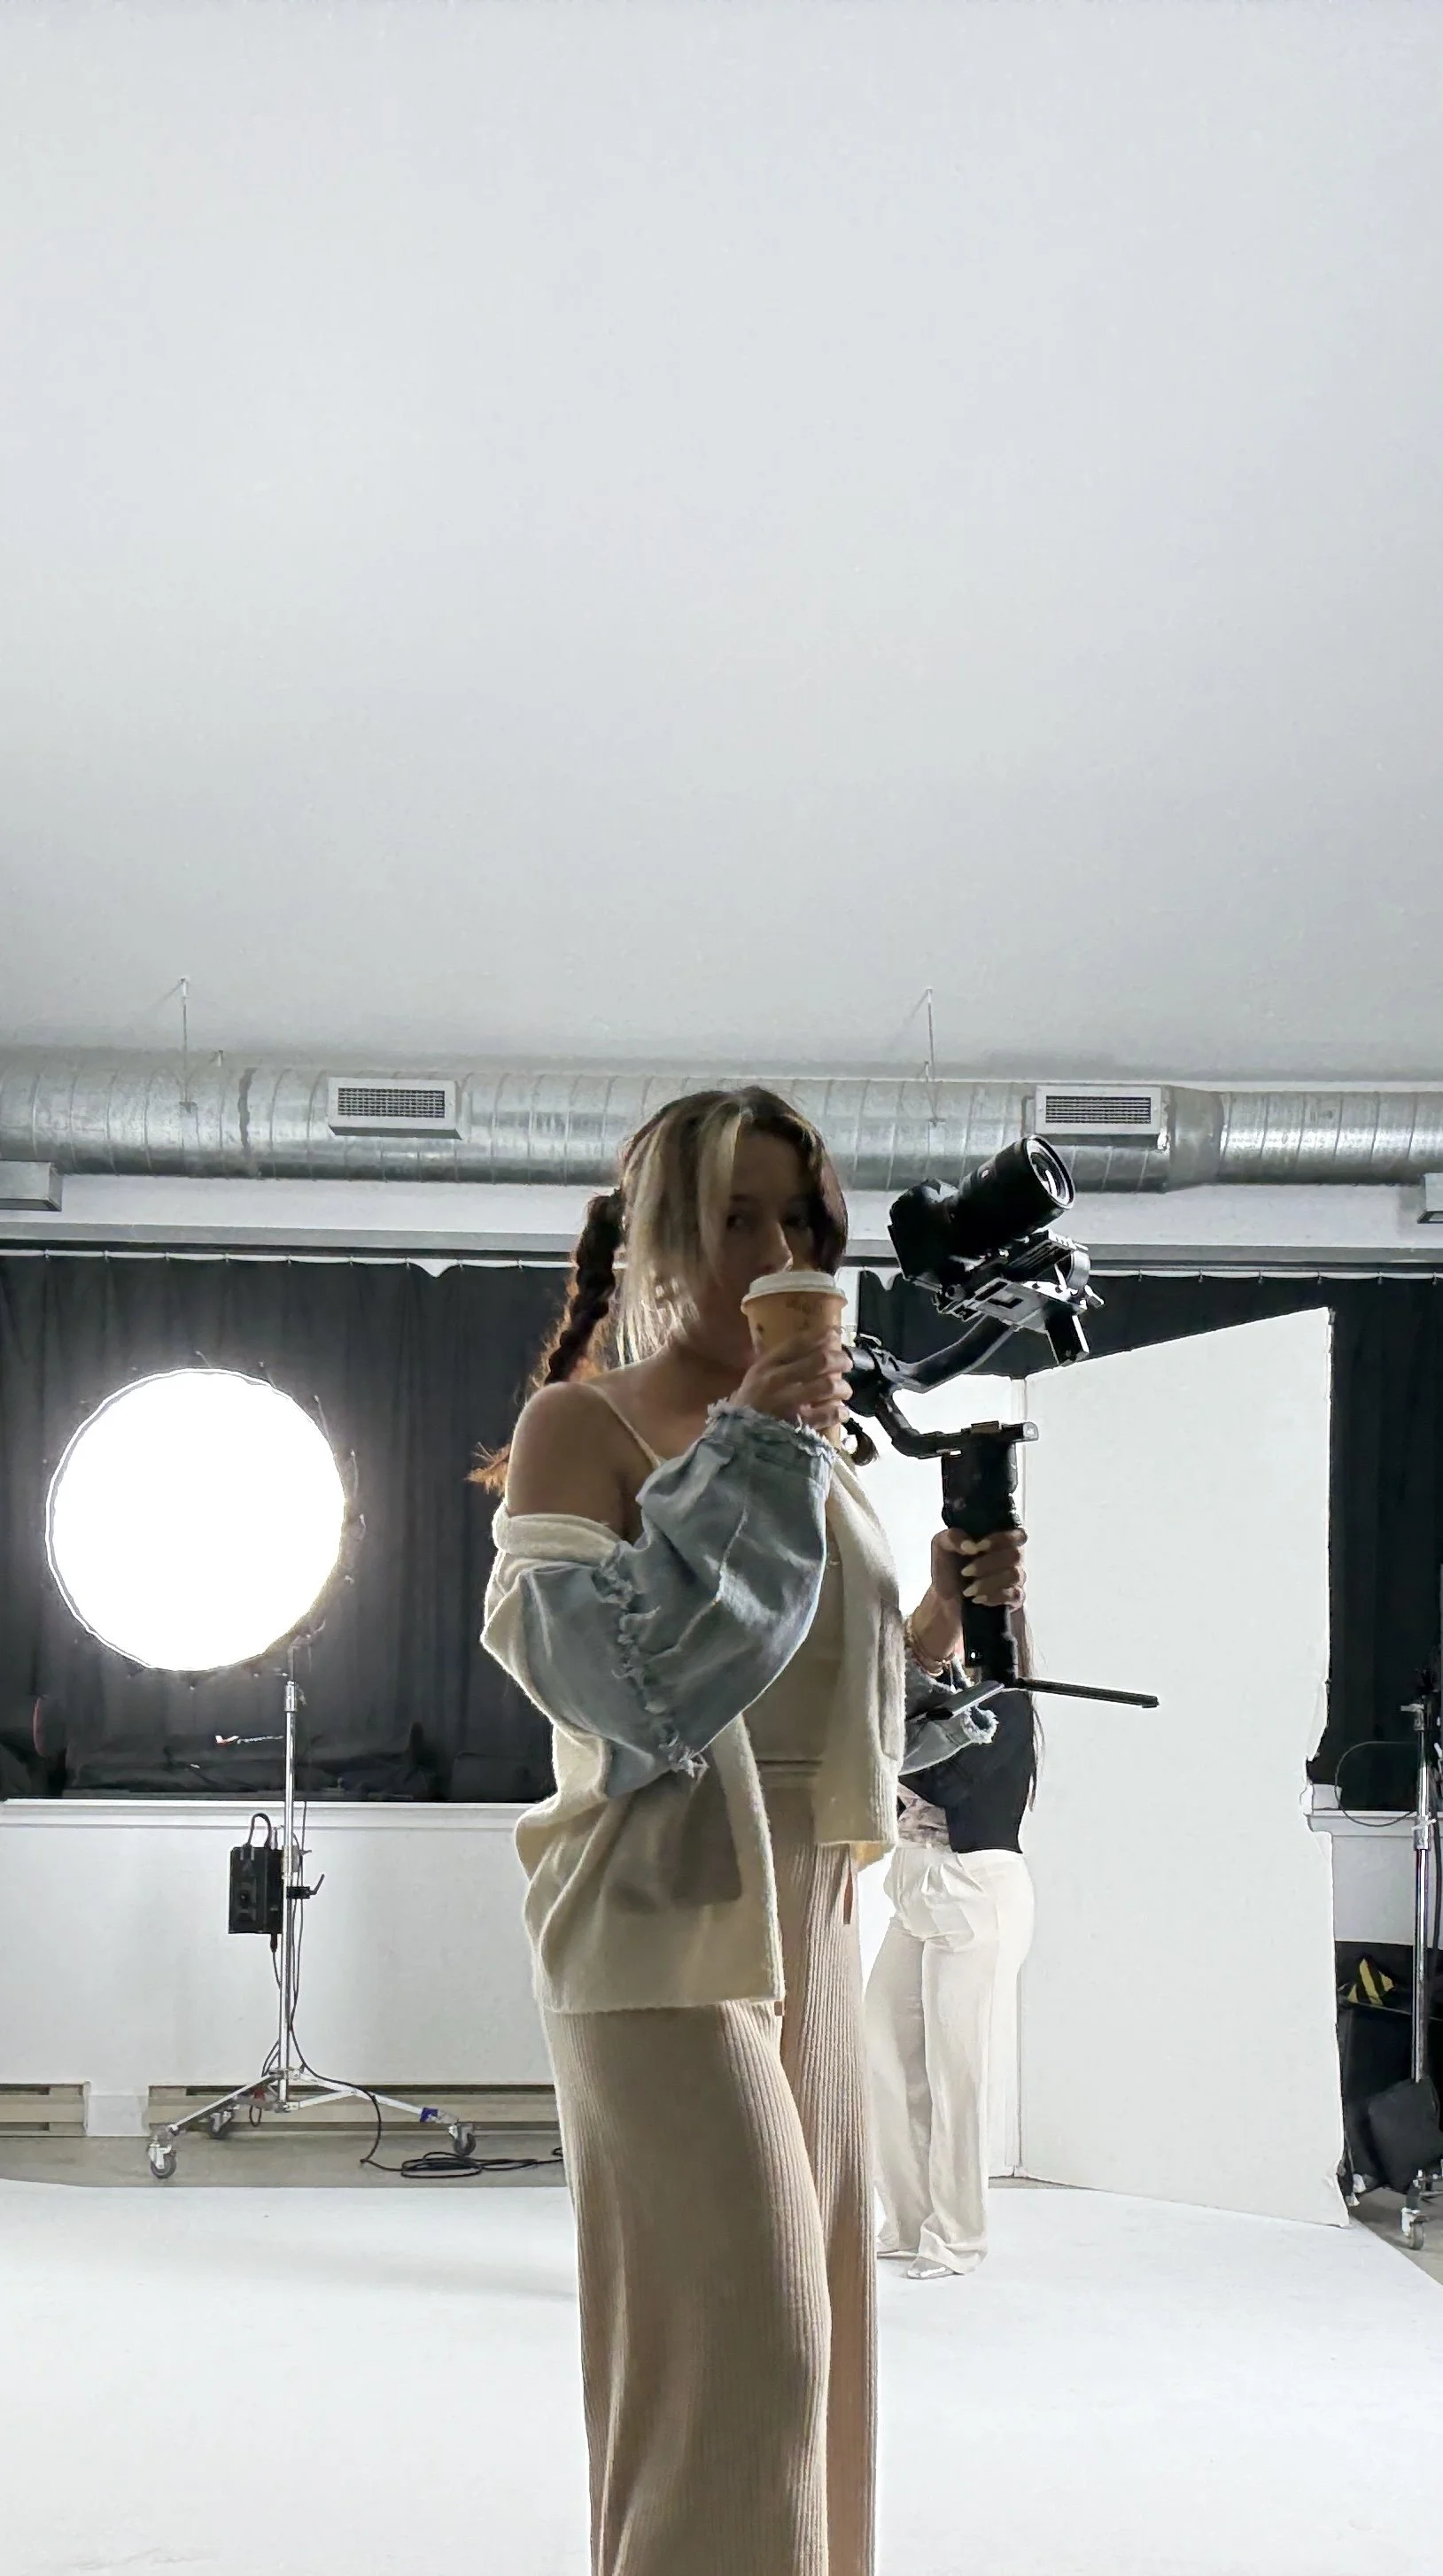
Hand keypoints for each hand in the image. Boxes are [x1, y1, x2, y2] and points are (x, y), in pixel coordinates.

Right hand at [735, 1329, 851, 1435]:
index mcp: (766, 1365)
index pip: (799, 1343)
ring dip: (842, 1386)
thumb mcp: (755, 1377)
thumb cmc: (749, 1405)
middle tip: (846, 1363)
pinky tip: (841, 1411)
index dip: (822, 1335)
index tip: (835, 1334)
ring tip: (844, 1390)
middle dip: (840, 1359)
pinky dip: (840, 1411)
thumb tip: (809, 1344)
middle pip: (820, 1361)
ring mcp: (789, 1404)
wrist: (738, 1441)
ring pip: (828, 1385)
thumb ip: (777, 1361)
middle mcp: (777, 1381)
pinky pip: (829, 1414)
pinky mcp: (799, 1426)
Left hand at [929, 1526, 1026, 1614]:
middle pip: (1015, 1554)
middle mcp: (1012, 1557)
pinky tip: (977, 1599)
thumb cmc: (948, 1569)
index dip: (1001, 1539)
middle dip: (987, 1564)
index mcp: (999, 1540)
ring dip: (988, 1582)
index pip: (1017, 1534)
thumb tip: (970, 1545)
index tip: (978, 1547)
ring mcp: (1016, 1578)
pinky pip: (1015, 1595)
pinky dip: (994, 1596)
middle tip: (965, 1572)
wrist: (945, 1600)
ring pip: (1015, 1575)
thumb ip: (952, 1537)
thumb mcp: (942, 1547)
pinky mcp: (1015, 1598)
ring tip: (967, 1590)